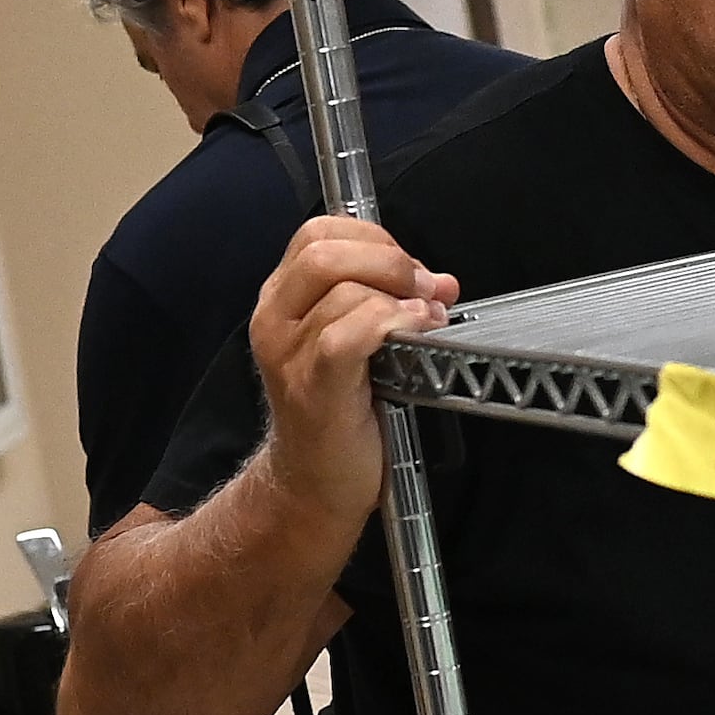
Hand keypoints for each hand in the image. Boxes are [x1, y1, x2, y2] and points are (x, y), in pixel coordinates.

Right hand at [249, 215, 458, 531]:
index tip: (410, 268)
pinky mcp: (312, 387)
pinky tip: (418, 332)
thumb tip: (440, 281)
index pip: (319, 232)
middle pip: (323, 249)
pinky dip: (390, 324)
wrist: (315, 482)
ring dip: (400, 297)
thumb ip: (385, 300)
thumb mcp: (353, 341)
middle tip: (425, 288)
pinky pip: (347, 335)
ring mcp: (288, 354)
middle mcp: (274, 319)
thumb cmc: (340, 410)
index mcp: (282, 298)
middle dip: (388, 259)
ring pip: (344, 291)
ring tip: (430, 319)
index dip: (373, 237)